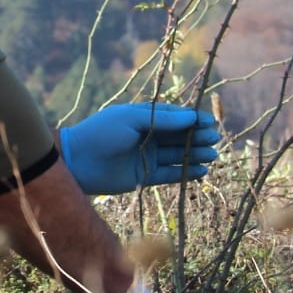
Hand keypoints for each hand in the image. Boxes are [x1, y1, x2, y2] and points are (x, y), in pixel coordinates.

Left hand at [59, 102, 218, 194]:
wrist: (79, 160)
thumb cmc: (102, 132)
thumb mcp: (132, 119)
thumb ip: (162, 120)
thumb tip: (191, 117)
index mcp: (144, 118)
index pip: (175, 117)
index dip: (192, 119)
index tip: (209, 122)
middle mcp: (148, 136)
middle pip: (179, 136)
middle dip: (198, 137)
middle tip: (214, 139)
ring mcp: (148, 156)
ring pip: (178, 155)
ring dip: (195, 154)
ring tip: (213, 156)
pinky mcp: (146, 176)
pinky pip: (170, 174)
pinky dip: (186, 173)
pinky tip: (202, 171)